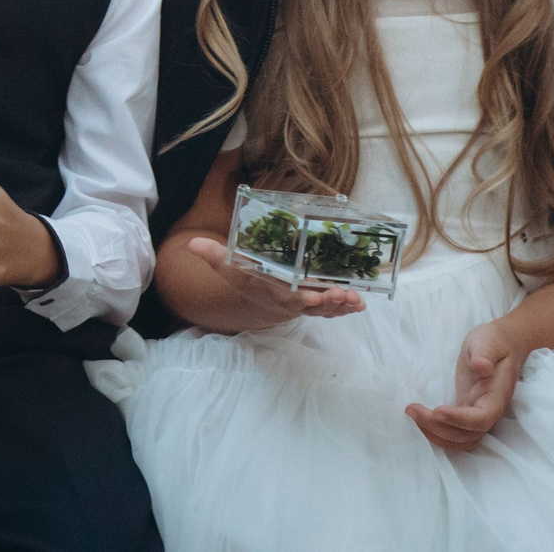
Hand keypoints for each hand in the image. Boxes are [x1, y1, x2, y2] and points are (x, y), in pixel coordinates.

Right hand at [179, 234, 365, 330]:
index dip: (303, 300)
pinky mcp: (320, 301)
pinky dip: (348, 305)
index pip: (290, 299)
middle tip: (345, 295)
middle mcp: (294, 301)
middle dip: (331, 303)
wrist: (262, 299)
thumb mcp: (230, 268)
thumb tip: (192, 244)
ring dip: (342, 305)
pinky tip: (361, 300)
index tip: (314, 298)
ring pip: (329, 308)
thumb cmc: (249, 280)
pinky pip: (335, 306)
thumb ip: (215, 255)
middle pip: (315, 306)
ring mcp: (310, 303)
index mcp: (274, 292)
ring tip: (356, 300)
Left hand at [408, 319, 523, 451]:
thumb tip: (482, 367)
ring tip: (412, 414)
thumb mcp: (488, 341)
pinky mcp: (466, 412)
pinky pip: (455, 434)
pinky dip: (437, 434)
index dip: (460, 420)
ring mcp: (477, 415)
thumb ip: (484, 354)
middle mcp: (489, 411)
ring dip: (435, 435)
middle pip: (467, 435)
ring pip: (461, 440)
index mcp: (496, 396)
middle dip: (438, 427)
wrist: (501, 346)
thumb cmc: (494, 342)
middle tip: (412, 409)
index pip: (482, 419)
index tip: (437, 410)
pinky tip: (419, 420)